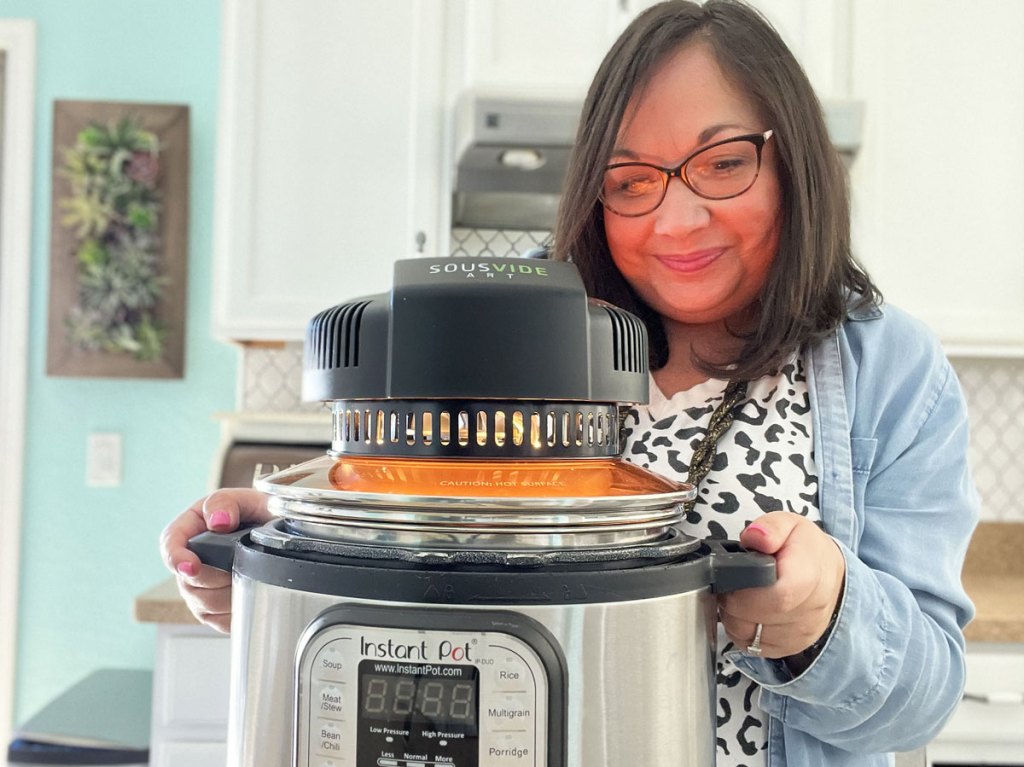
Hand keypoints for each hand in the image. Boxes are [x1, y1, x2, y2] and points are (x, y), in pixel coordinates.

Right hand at [159, 488, 271, 632]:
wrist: (286, 537)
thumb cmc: (263, 515)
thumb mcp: (249, 499)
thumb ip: (228, 502)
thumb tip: (218, 520)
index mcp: (193, 527)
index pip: (170, 544)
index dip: (176, 558)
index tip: (191, 566)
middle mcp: (193, 560)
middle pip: (188, 582)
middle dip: (217, 577)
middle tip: (245, 563)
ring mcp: (202, 588)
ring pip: (204, 604)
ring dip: (230, 593)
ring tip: (253, 574)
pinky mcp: (216, 611)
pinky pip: (220, 621)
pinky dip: (239, 610)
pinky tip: (252, 592)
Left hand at [718, 511, 845, 658]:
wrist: (830, 575)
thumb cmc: (806, 549)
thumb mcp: (790, 524)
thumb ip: (770, 528)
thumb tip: (755, 537)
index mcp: (808, 578)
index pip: (775, 597)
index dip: (745, 589)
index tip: (735, 577)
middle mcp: (808, 612)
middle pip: (754, 619)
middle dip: (732, 601)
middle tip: (734, 584)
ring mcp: (800, 634)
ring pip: (748, 636)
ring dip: (734, 617)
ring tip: (742, 595)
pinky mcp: (790, 647)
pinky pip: (753, 647)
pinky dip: (743, 631)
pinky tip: (749, 612)